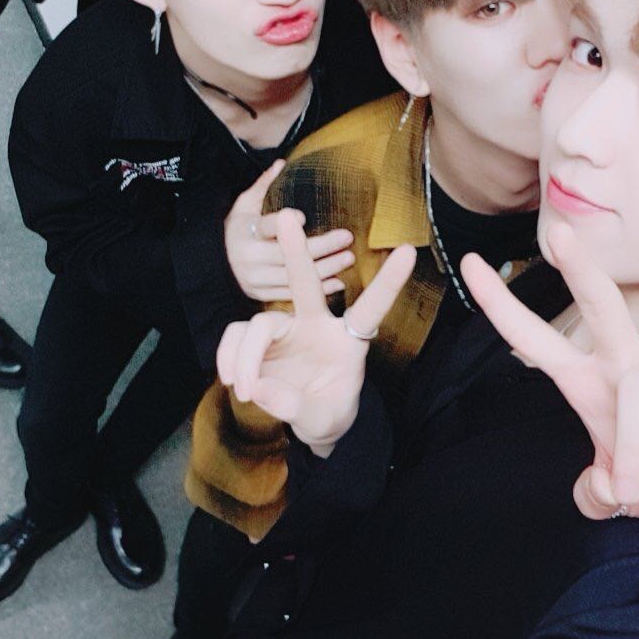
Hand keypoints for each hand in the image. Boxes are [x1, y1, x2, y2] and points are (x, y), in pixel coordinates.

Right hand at [216, 210, 415, 454]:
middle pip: (306, 284)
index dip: (388, 281)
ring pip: (258, 324)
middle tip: (286, 219)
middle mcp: (317, 325)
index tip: (408, 250)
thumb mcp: (321, 419)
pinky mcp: (258, 338)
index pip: (371, 307)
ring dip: (245, 357)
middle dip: (296, 253)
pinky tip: (231, 379)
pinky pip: (235, 336)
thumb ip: (295, 405)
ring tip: (245, 390)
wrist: (307, 420)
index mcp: (347, 340)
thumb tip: (261, 387)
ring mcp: (286, 329)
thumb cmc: (327, 414)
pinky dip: (229, 357)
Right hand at [224, 160, 354, 300]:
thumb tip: (281, 163)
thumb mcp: (244, 204)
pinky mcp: (261, 295)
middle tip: (347, 237)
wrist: (213, 264)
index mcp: (245, 231)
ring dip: (325, 269)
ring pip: (294, 276)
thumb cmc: (236, 229)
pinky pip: (292, 294)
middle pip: (288, 253)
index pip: (267, 226)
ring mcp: (255, 279)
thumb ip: (263, 185)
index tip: (304, 217)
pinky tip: (337, 281)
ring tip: (348, 257)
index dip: (284, 223)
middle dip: (321, 246)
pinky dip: (316, 289)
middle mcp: (249, 258)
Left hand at [461, 223, 638, 518]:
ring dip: (633, 458)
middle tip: (559, 233)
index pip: (537, 337)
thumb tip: (600, 489)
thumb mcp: (617, 491)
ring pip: (634, 398)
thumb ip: (595, 494)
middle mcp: (628, 363)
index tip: (469, 264)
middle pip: (601, 305)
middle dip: (581, 269)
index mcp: (592, 378)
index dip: (501, 304)